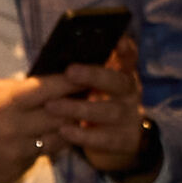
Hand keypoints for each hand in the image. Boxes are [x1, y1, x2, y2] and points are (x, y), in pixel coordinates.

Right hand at [0, 71, 76, 182]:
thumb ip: (12, 90)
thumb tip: (42, 86)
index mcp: (5, 104)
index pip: (51, 89)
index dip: (73, 81)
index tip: (86, 76)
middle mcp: (15, 129)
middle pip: (62, 116)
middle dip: (75, 105)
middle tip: (85, 98)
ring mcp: (17, 154)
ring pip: (57, 139)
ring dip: (64, 128)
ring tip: (66, 119)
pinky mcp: (15, 171)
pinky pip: (39, 156)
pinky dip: (42, 146)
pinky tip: (36, 138)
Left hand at [64, 37, 147, 178]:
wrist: (119, 142)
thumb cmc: (96, 105)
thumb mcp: (95, 87)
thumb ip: (82, 75)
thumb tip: (52, 62)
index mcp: (123, 74)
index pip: (129, 56)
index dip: (125, 47)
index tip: (116, 40)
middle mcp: (129, 92)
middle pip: (118, 81)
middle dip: (95, 75)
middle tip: (70, 71)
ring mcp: (129, 116)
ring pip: (109, 111)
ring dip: (79, 108)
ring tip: (52, 106)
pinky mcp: (124, 140)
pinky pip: (104, 138)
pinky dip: (82, 134)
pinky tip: (64, 130)